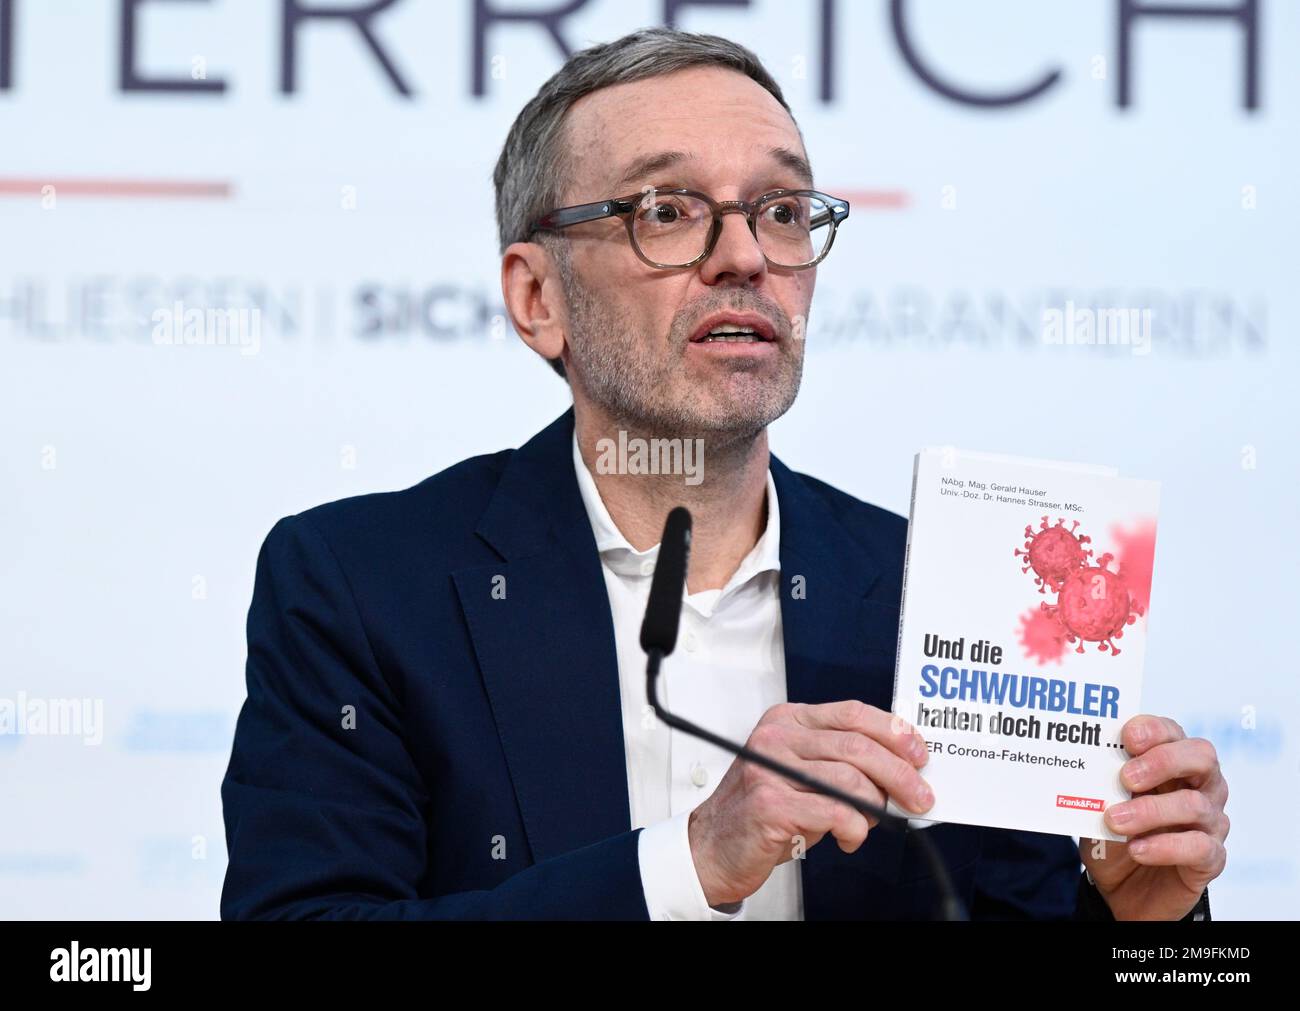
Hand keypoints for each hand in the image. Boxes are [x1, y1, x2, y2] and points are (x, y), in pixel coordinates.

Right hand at [687, 700, 933, 906]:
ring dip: (876, 806)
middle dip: (900, 774)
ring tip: (874, 821)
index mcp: (788, 721)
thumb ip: (840, 762)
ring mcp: (770, 768)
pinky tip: (850, 837)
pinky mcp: (770, 803)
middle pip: (857, 746)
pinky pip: (834, 811)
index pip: (852, 713)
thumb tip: (898, 770)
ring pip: (850, 779)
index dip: (893, 732)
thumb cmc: (762, 810)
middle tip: (920, 797)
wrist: (714, 846)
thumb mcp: (801, 772)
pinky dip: (854, 828)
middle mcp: (777, 737)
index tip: (919, 753)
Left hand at [1081, 714, 1228, 919]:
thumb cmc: (1115, 836)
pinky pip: (1199, 847)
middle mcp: (1201, 787)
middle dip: (1163, 761)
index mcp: (1173, 764)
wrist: (1123, 889)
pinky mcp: (1211, 859)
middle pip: (1201, 757)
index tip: (1127, 737)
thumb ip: (1099, 785)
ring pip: (1194, 805)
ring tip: (1115, 821)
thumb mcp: (1099, 806)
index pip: (1173, 733)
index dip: (1154, 730)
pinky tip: (1137, 849)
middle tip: (1126, 777)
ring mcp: (1211, 822)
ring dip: (1150, 811)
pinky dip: (1164, 846)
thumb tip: (1083, 764)